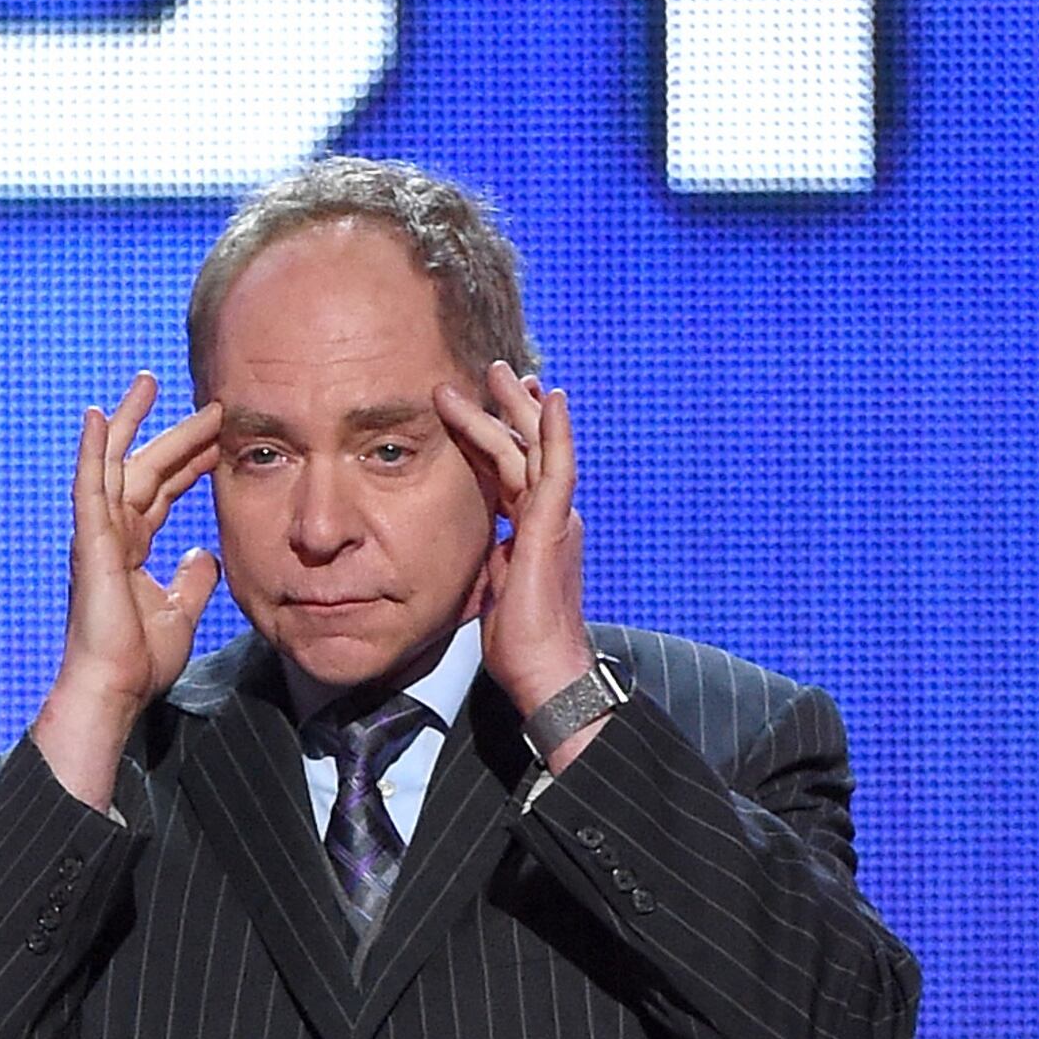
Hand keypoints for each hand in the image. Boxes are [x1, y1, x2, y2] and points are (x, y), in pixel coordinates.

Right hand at [27, 374, 221, 808]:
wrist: (114, 687)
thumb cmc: (138, 660)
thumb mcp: (180, 611)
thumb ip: (192, 580)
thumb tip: (205, 556)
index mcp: (130, 548)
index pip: (163, 492)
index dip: (191, 463)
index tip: (220, 440)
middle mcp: (111, 533)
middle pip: (144, 468)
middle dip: (174, 433)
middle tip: (206, 402)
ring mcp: (97, 534)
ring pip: (115, 463)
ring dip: (131, 421)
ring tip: (148, 382)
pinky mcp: (90, 541)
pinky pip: (90, 485)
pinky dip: (91, 449)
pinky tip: (96, 415)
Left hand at [434, 360, 599, 764]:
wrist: (544, 668)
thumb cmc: (518, 640)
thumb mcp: (494, 585)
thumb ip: (493, 557)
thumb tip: (484, 547)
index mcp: (534, 530)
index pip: (513, 470)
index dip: (500, 436)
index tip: (489, 405)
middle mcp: (550, 516)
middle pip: (528, 449)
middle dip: (511, 408)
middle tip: (497, 370)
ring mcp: (555, 519)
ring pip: (534, 450)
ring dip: (516, 409)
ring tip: (499, 372)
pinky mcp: (552, 527)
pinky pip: (555, 469)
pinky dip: (554, 433)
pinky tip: (550, 401)